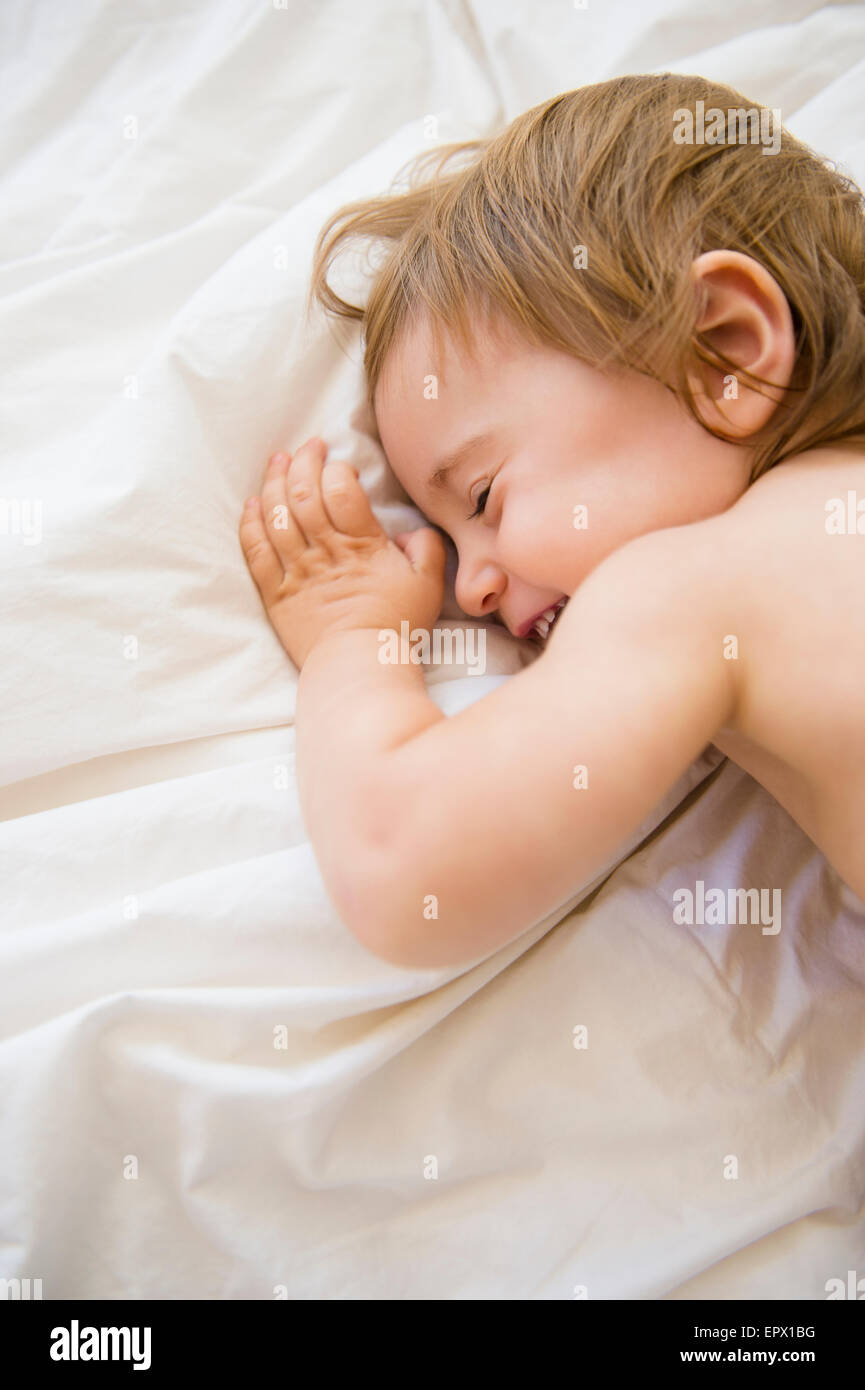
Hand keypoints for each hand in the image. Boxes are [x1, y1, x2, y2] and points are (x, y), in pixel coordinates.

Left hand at [239, 437, 446, 667]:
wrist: (359, 668)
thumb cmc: (396, 627)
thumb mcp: (429, 586)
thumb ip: (427, 549)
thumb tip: (414, 531)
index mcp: (362, 546)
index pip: (342, 491)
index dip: (337, 470)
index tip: (340, 464)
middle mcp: (325, 553)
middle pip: (305, 495)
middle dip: (304, 462)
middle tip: (308, 446)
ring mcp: (297, 573)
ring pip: (277, 516)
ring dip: (274, 482)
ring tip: (278, 461)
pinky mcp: (276, 594)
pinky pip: (256, 552)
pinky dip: (251, 524)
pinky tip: (252, 505)